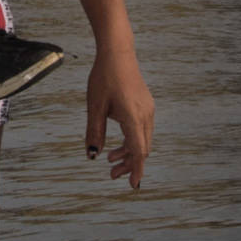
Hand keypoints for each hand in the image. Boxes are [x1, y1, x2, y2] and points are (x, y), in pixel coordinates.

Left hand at [83, 43, 154, 188]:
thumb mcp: (94, 107)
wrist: (117, 54)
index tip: (133, 186)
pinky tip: (118, 143)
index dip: (135, 170)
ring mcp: (148, 110)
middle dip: (129, 164)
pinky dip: (132, 141)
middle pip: (142, 149)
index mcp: (133, 117)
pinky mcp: (146, 105)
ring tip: (109, 159)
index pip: (138, 151)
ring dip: (129, 152)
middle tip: (111, 174)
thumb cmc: (103, 78)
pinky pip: (142, 130)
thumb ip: (94, 132)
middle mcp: (145, 115)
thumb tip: (93, 156)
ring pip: (143, 140)